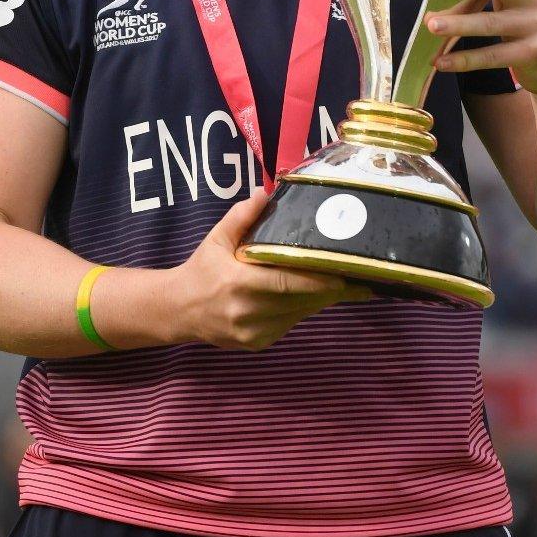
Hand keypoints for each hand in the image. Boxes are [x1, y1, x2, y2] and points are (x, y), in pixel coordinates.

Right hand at [169, 187, 372, 350]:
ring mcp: (255, 332)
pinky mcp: (259, 344)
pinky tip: (306, 297)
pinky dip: (301, 310)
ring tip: (340, 284)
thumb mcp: (215, 239)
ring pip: (301, 314)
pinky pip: (290, 324)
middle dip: (331, 289)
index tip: (347, 274)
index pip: (290, 283)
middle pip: (303, 301)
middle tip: (358, 277)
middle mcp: (248, 311)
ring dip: (319, 299)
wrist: (178, 310)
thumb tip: (265, 192)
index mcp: (239, 283)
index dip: (321, 280)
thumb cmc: (200, 271)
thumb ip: (241, 216)